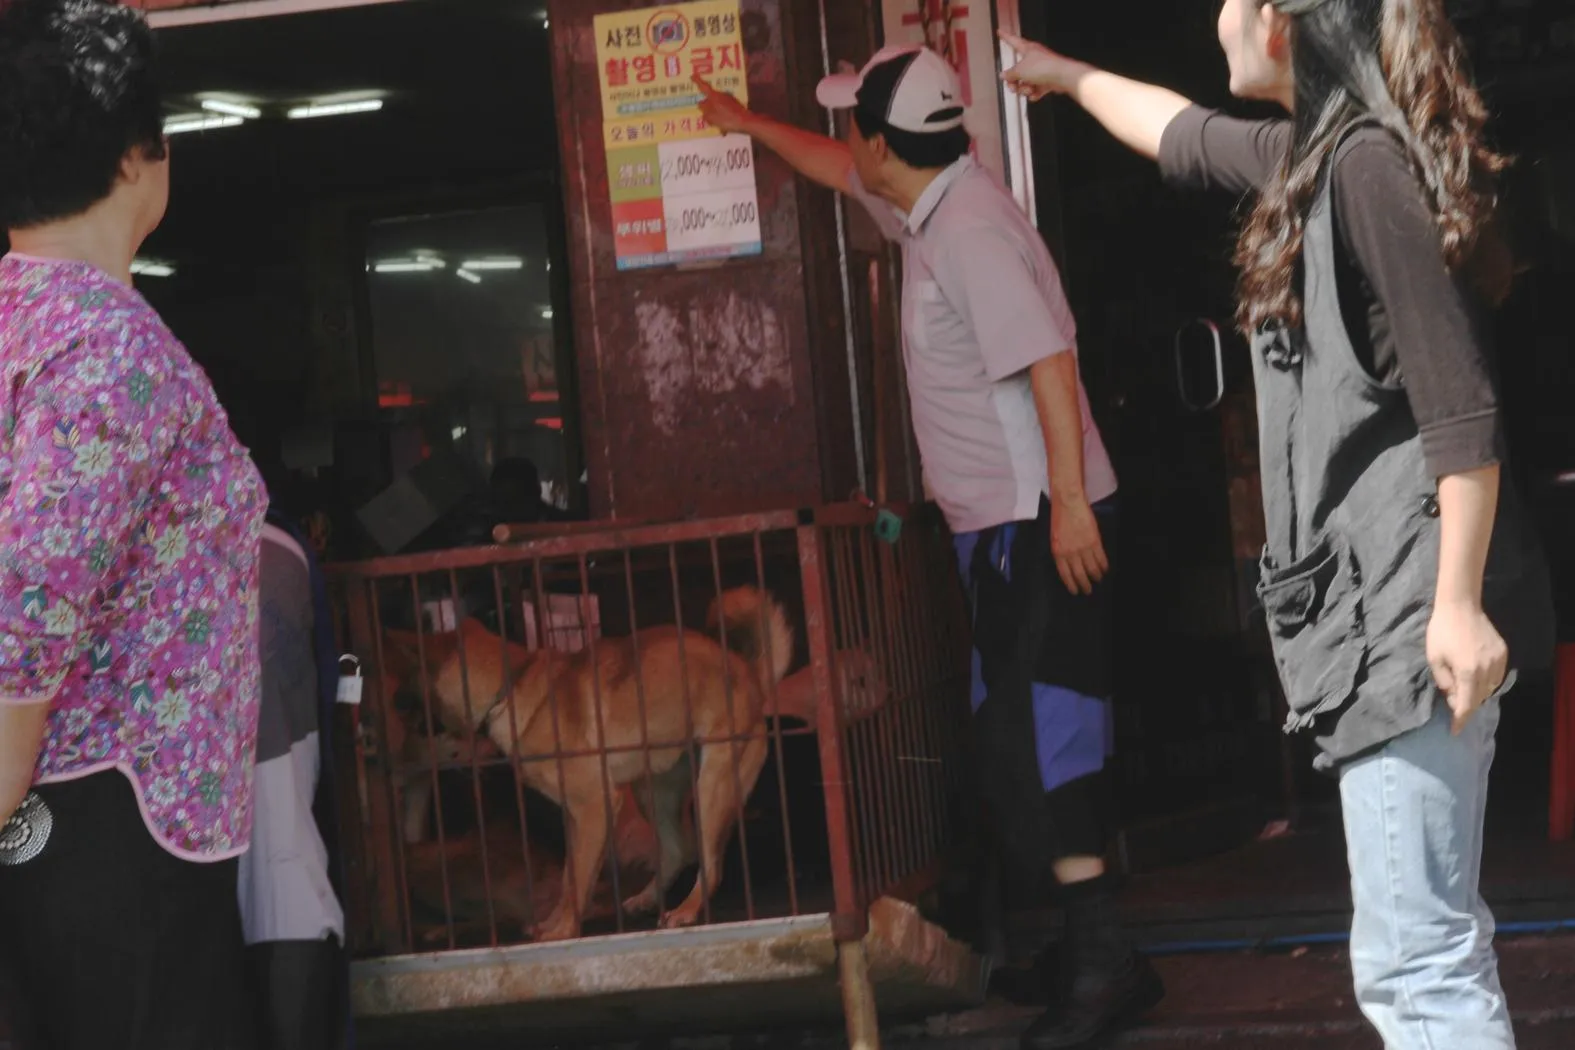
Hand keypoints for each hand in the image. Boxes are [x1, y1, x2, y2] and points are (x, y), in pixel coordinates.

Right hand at [693, 74, 751, 134]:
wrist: (746, 122)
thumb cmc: (727, 119)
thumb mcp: (711, 117)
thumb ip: (704, 110)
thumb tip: (701, 103)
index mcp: (714, 96)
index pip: (704, 87)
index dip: (697, 81)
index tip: (692, 76)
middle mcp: (722, 95)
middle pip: (711, 98)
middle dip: (707, 106)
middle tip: (706, 116)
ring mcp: (730, 99)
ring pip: (718, 106)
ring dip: (716, 114)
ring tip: (717, 126)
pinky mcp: (735, 105)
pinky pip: (725, 110)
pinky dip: (723, 117)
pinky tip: (725, 128)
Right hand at [999, 32, 1083, 101]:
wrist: (1062, 76)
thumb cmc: (1044, 67)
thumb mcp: (1020, 71)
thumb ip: (1010, 74)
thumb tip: (1004, 75)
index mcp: (1027, 49)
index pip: (1013, 40)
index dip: (1005, 36)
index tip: (1000, 32)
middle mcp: (1034, 57)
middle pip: (1018, 70)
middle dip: (1014, 81)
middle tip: (1013, 87)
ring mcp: (1041, 69)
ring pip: (1026, 81)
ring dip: (1025, 89)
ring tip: (1029, 90)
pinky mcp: (1047, 79)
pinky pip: (1036, 88)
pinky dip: (1034, 93)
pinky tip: (1035, 94)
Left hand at [1050, 496, 1108, 595]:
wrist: (1068, 503)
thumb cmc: (1060, 518)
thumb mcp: (1055, 538)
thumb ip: (1061, 552)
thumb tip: (1069, 564)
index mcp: (1058, 552)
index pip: (1066, 574)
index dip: (1071, 585)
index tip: (1075, 591)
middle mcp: (1070, 553)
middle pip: (1079, 574)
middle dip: (1085, 584)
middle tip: (1088, 590)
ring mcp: (1083, 548)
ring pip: (1092, 568)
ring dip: (1096, 576)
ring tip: (1098, 580)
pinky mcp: (1094, 541)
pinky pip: (1100, 558)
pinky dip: (1103, 566)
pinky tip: (1104, 569)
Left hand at [1427, 600, 1509, 734]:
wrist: (1460, 606)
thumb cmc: (1441, 632)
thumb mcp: (1434, 659)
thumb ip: (1444, 682)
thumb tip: (1453, 697)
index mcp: (1468, 673)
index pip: (1465, 705)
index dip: (1460, 720)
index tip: (1454, 731)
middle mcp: (1487, 670)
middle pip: (1479, 699)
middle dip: (1466, 707)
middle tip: (1454, 710)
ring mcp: (1498, 661)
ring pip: (1490, 689)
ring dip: (1477, 695)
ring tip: (1463, 694)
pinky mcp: (1503, 653)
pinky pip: (1497, 677)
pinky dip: (1487, 683)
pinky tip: (1476, 680)